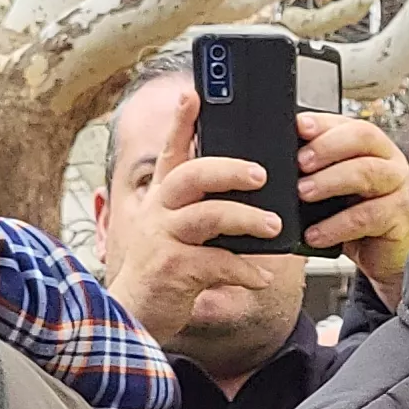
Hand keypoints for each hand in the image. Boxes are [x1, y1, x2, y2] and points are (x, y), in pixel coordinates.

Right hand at [98, 94, 292, 342]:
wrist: (134, 314)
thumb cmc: (163, 270)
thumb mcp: (173, 230)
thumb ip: (199, 207)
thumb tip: (247, 188)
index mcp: (162, 197)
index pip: (172, 151)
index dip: (181, 121)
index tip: (193, 94)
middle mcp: (159, 211)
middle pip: (193, 175)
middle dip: (230, 170)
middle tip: (261, 174)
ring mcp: (163, 239)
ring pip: (209, 216)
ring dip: (247, 218)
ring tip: (274, 226)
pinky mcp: (173, 270)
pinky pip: (217, 263)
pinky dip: (245, 270)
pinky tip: (263, 276)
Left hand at [296, 110, 408, 297]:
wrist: (385, 259)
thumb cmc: (358, 220)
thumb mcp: (336, 191)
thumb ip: (319, 172)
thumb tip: (280, 159)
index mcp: (373, 147)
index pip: (349, 123)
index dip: (324, 123)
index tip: (299, 127)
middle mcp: (390, 161)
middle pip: (363, 137)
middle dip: (327, 146)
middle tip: (300, 162)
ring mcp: (399, 188)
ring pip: (366, 172)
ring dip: (329, 181)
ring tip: (303, 193)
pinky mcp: (400, 218)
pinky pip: (367, 216)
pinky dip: (337, 225)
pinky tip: (316, 234)